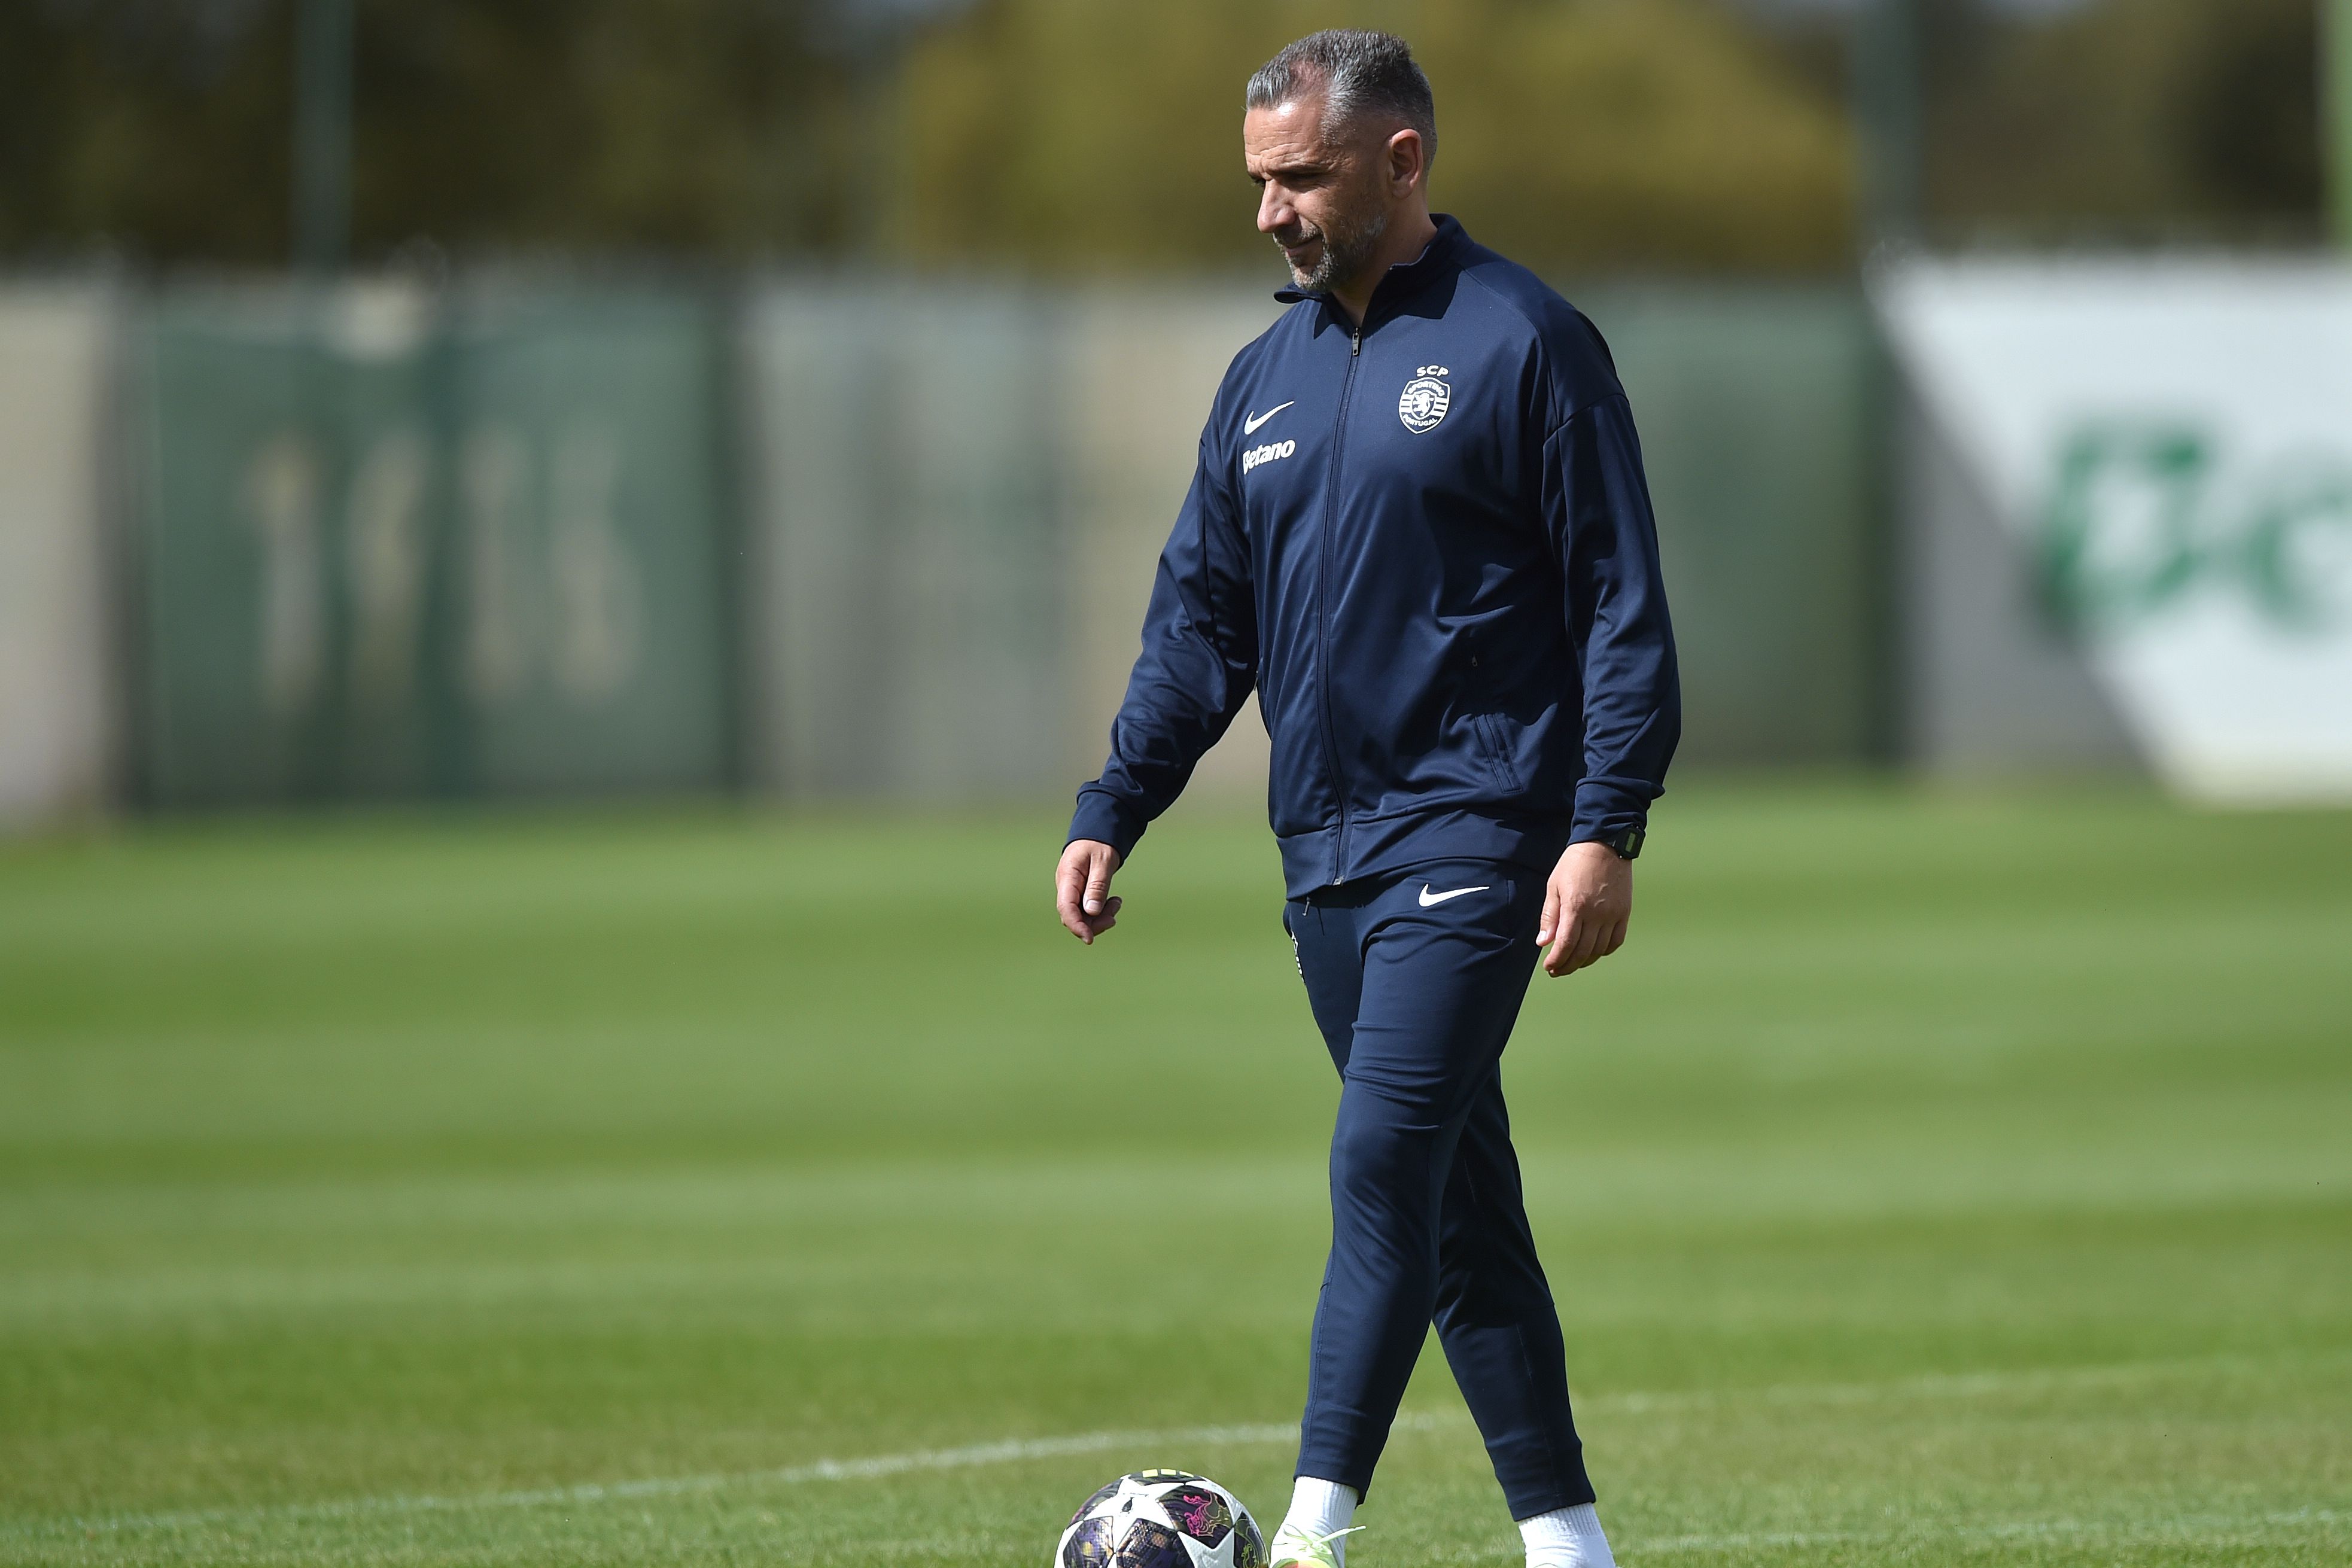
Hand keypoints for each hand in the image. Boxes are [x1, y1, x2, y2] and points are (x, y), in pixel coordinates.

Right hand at [1055, 839, 1124, 943]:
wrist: (1098, 832)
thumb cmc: (1100, 843)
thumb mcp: (1103, 862)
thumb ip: (1097, 886)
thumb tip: (1092, 912)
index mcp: (1067, 876)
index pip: (1066, 907)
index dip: (1076, 925)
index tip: (1090, 939)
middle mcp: (1066, 886)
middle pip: (1073, 916)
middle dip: (1093, 923)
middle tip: (1114, 917)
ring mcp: (1072, 890)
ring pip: (1082, 915)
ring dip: (1100, 916)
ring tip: (1117, 903)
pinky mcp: (1080, 893)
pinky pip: (1087, 909)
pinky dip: (1101, 910)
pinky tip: (1113, 902)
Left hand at [1536, 841, 1631, 977]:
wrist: (1605, 844)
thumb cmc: (1574, 863)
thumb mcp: (1554, 885)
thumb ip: (1549, 916)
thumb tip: (1543, 943)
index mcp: (1576, 907)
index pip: (1566, 944)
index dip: (1556, 960)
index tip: (1548, 967)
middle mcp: (1597, 914)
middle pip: (1582, 952)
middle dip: (1567, 966)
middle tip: (1557, 970)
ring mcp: (1613, 915)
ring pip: (1599, 950)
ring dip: (1584, 961)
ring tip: (1572, 962)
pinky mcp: (1624, 912)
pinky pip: (1616, 941)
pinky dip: (1604, 951)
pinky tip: (1593, 952)